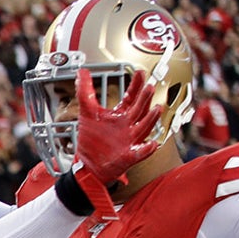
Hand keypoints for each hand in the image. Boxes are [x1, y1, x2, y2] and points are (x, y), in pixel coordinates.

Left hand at [69, 68, 161, 210]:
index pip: (131, 97)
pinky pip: (140, 153)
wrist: (88, 166)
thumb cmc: (92, 140)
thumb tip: (81, 71)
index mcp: (120, 115)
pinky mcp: (129, 156)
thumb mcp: (87, 113)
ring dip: (151, 119)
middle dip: (144, 99)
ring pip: (144, 128)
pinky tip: (152, 144)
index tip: (140, 72)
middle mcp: (128, 126)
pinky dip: (146, 149)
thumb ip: (85, 91)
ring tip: (157, 108)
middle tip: (150, 87)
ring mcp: (130, 141)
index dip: (136, 85)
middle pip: (139, 110)